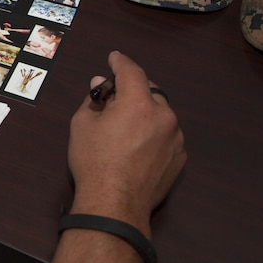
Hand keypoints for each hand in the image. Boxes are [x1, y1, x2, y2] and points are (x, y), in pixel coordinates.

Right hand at [67, 51, 185, 236]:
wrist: (114, 205)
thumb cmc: (94, 162)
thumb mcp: (82, 125)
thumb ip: (95, 100)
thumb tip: (101, 86)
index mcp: (138, 103)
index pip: (131, 71)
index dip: (120, 62)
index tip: (114, 58)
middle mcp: (164, 116)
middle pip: (150, 90)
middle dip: (132, 90)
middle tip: (113, 99)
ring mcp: (176, 138)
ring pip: (161, 114)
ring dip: (145, 113)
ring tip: (125, 128)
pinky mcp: (180, 158)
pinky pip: (167, 135)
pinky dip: (154, 133)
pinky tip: (137, 147)